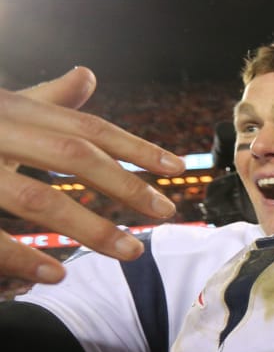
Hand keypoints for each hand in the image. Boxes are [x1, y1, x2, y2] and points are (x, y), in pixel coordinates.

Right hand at [0, 68, 185, 283]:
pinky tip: (56, 275)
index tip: (178, 167)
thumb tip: (87, 76)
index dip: (135, 145)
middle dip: (124, 183)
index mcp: (8, 107)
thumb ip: (41, 100)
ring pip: (33, 196)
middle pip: (71, 153)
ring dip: (87, 226)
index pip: (84, 126)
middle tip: (168, 212)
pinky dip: (21, 255)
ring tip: (131, 251)